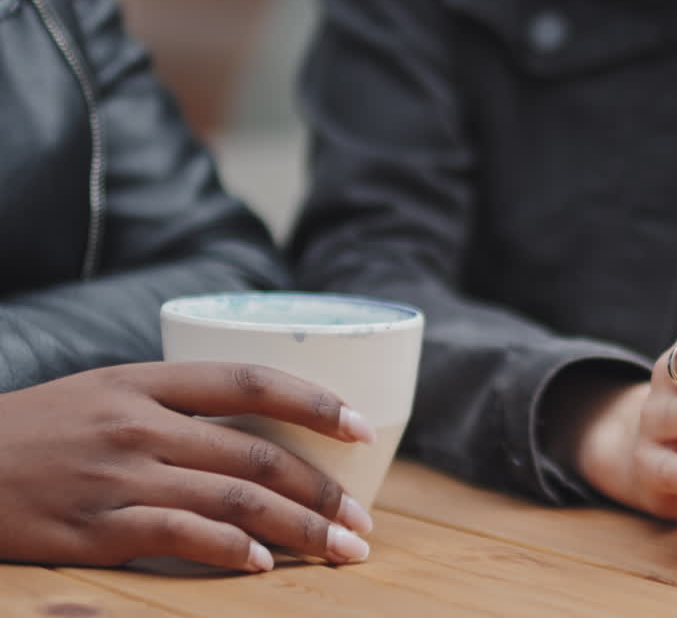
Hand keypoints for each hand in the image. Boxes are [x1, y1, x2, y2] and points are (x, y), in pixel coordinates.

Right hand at [0, 362, 377, 571]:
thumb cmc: (41, 432)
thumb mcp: (107, 392)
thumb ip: (179, 404)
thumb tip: (267, 424)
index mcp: (147, 381)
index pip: (253, 380)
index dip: (318, 402)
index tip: (366, 429)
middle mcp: (139, 423)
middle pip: (257, 452)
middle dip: (324, 491)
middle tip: (363, 521)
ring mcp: (117, 475)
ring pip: (234, 498)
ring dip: (299, 529)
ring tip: (341, 550)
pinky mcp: (95, 527)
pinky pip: (181, 536)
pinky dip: (231, 550)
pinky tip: (265, 564)